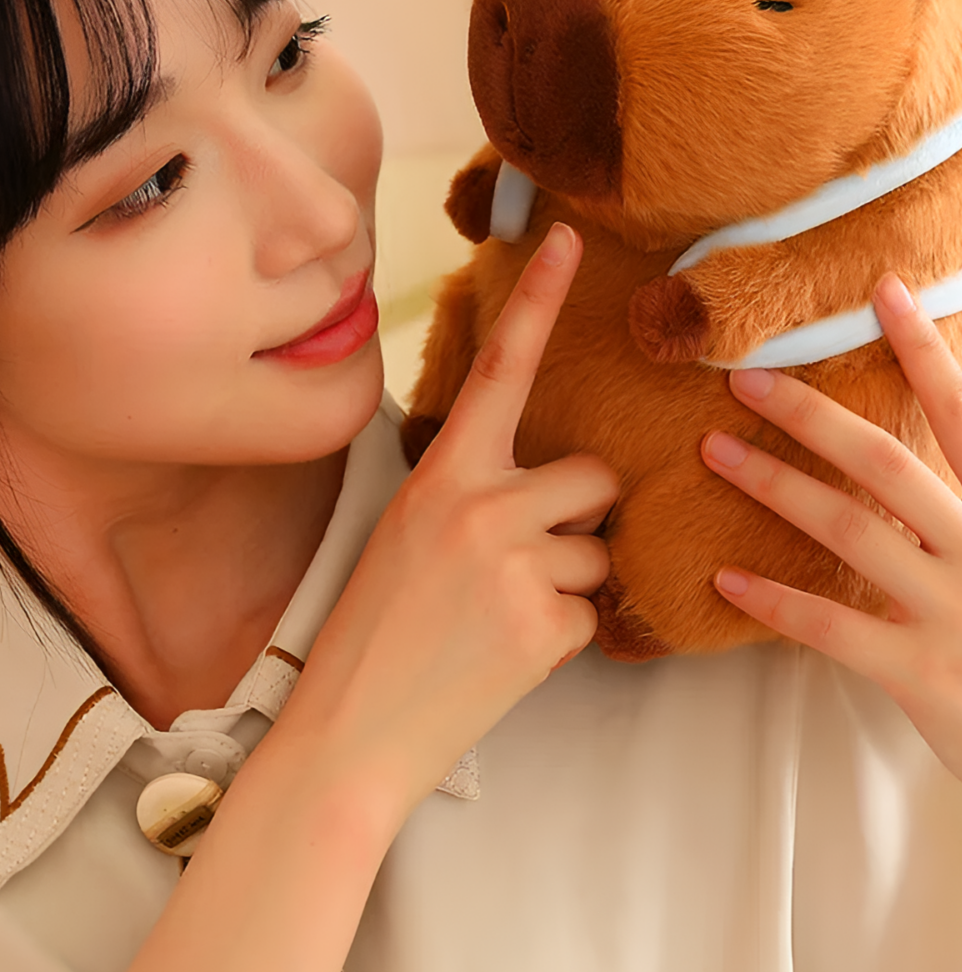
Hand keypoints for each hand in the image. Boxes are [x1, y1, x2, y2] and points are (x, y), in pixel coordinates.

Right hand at [288, 222, 618, 819]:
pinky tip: (509, 652)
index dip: (540, 299)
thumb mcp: (408, 532)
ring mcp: (518, 565)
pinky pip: (595, 611)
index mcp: (442, 474)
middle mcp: (483, 505)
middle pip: (594, 476)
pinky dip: (565, 631)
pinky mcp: (546, 627)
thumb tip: (546, 479)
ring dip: (572, 578)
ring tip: (506, 613)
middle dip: (581, 511)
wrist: (350, 732)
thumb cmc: (373, 628)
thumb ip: (471, 491)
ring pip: (601, 547)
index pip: (501, 368)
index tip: (573, 239)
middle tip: (530, 553)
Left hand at [700, 273, 961, 820]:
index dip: (925, 351)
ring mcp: (954, 611)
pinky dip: (776, 601)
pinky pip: (833, 628)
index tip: (884, 293)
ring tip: (716, 452)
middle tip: (745, 378)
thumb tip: (936, 461)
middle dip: (812, 414)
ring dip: (775, 485)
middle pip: (888, 462)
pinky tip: (726, 577)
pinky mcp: (924, 672)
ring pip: (850, 530)